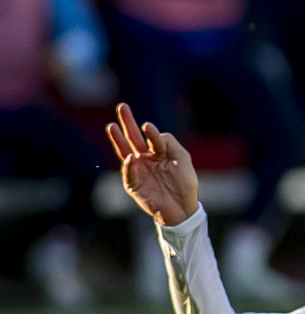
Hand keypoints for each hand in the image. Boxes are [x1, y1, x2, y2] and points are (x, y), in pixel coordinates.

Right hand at [105, 103, 198, 226]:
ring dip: (118, 139)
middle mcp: (145, 159)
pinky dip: (129, 165)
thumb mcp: (182, 158)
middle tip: (122, 106)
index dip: (150, 131)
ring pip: (125, 152)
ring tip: (112, 125)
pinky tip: (131, 157)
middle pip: (133, 138)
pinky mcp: (133, 185)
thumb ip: (169, 142)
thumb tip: (152, 133)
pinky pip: (128, 173)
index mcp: (158, 153)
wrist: (182, 207)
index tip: (148, 127)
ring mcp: (138, 171)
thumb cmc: (184, 182)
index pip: (150, 137)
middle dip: (128, 123)